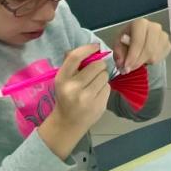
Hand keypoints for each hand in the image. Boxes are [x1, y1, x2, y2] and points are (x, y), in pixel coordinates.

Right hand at [38, 43, 109, 158]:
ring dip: (102, 77)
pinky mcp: (99, 105)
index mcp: (62, 79)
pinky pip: (108, 88)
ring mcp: (87, 98)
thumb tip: (91, 48)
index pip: (76, 57)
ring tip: (94, 85)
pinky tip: (96, 94)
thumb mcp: (63, 80)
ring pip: (105, 76)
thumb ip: (73, 65)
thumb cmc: (66, 97)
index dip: (88, 48)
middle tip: (95, 72)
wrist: (68, 123)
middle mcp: (73, 88)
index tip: (95, 47)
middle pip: (97, 65)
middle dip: (99, 66)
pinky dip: (104, 88)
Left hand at [114, 18, 170, 74]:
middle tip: (129, 68)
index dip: (132, 55)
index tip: (126, 66)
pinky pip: (160, 58)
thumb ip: (118, 53)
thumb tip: (121, 62)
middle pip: (148, 49)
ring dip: (143, 62)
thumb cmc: (127, 39)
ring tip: (136, 62)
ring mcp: (163, 36)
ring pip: (155, 55)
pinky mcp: (168, 44)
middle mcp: (154, 27)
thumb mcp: (118, 44)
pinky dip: (151, 62)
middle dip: (138, 61)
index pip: (138, 41)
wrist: (137, 38)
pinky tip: (144, 59)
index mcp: (140, 23)